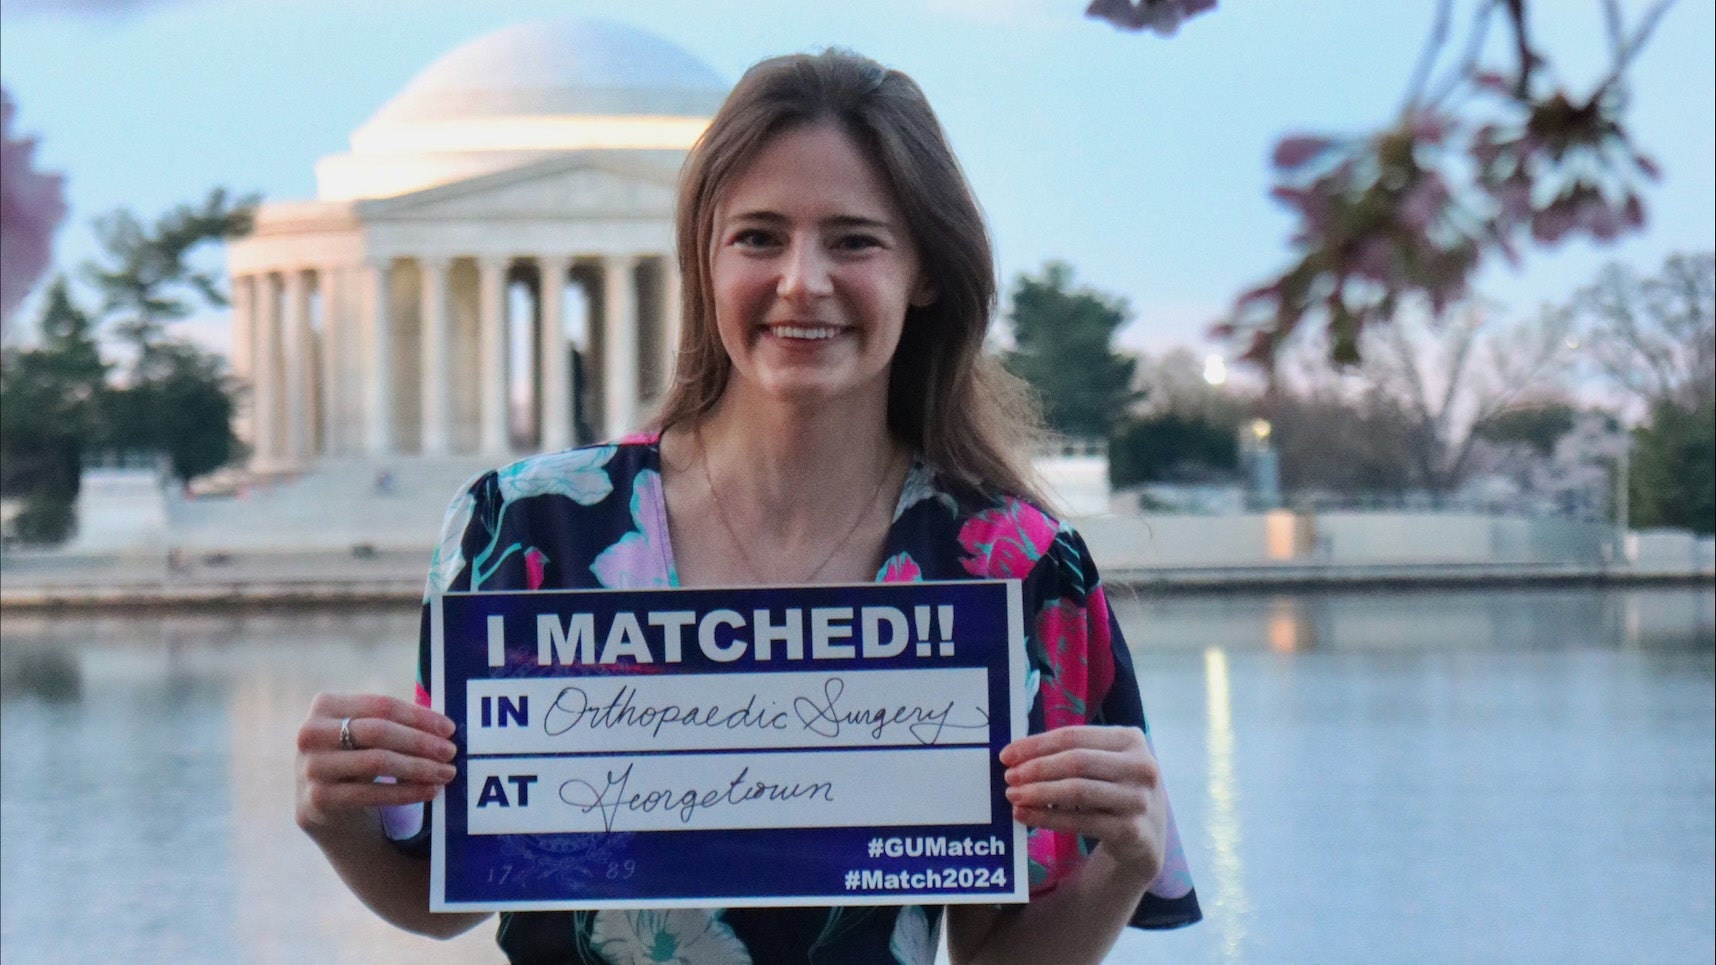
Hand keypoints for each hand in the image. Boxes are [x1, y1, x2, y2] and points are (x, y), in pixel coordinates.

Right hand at [295, 692, 458, 837]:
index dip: (419, 716)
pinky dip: (405, 792)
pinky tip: (429, 792)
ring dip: (418, 767)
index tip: (449, 728)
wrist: (325, 809)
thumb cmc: (356, 760)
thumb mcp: (365, 735)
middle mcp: (311, 733)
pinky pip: (371, 794)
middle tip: (451, 752)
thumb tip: (444, 726)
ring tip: (446, 773)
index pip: (381, 705)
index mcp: (325, 705)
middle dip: (420, 741)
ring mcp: (310, 767)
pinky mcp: (317, 799)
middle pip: (378, 732)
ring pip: (376, 762)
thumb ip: (394, 723)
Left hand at [1000, 725, 1166, 881]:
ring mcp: (1139, 799)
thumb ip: (1070, 754)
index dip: (1036, 744)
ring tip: (1013, 796)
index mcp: (1131, 739)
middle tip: (1009, 777)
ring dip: (1039, 793)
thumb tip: (1017, 755)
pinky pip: (1081, 821)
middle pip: (1076, 761)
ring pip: (1078, 791)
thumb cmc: (1114, 791)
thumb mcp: (1104, 765)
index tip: (1007, 755)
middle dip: (1036, 768)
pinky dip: (1048, 818)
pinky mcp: (1131, 830)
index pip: (1073, 736)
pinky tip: (1026, 816)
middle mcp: (1141, 766)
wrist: (1146, 838)